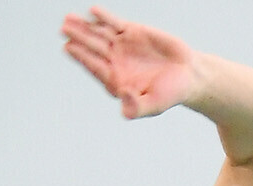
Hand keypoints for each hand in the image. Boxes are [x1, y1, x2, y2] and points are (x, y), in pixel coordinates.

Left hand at [60, 7, 195, 118]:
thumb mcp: (153, 106)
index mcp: (114, 80)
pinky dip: (104, 18)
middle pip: (93, 48)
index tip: (68, 47)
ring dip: (85, 26)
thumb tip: (123, 95)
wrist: (188, 76)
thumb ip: (135, 108)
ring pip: (100, 34)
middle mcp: (115, 62)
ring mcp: (122, 46)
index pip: (94, 66)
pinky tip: (93, 11)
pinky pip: (115, 24)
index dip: (81, 56)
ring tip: (69, 18)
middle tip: (64, 28)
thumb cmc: (169, 94)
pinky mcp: (133, 32)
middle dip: (78, 37)